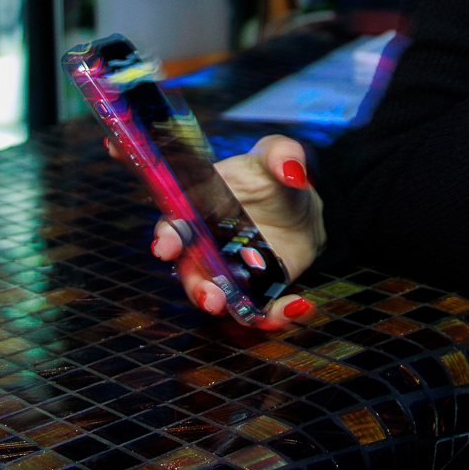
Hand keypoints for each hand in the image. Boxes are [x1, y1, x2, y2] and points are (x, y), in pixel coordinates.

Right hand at [109, 133, 324, 330]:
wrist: (302, 205)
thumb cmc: (273, 176)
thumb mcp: (278, 155)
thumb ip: (282, 154)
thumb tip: (292, 168)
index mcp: (198, 209)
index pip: (173, 225)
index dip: (166, 237)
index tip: (166, 246)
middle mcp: (206, 246)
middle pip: (191, 273)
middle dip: (198, 288)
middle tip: (212, 298)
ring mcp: (229, 272)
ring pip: (222, 298)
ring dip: (234, 310)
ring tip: (253, 314)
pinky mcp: (256, 290)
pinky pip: (258, 310)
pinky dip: (275, 315)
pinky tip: (298, 305)